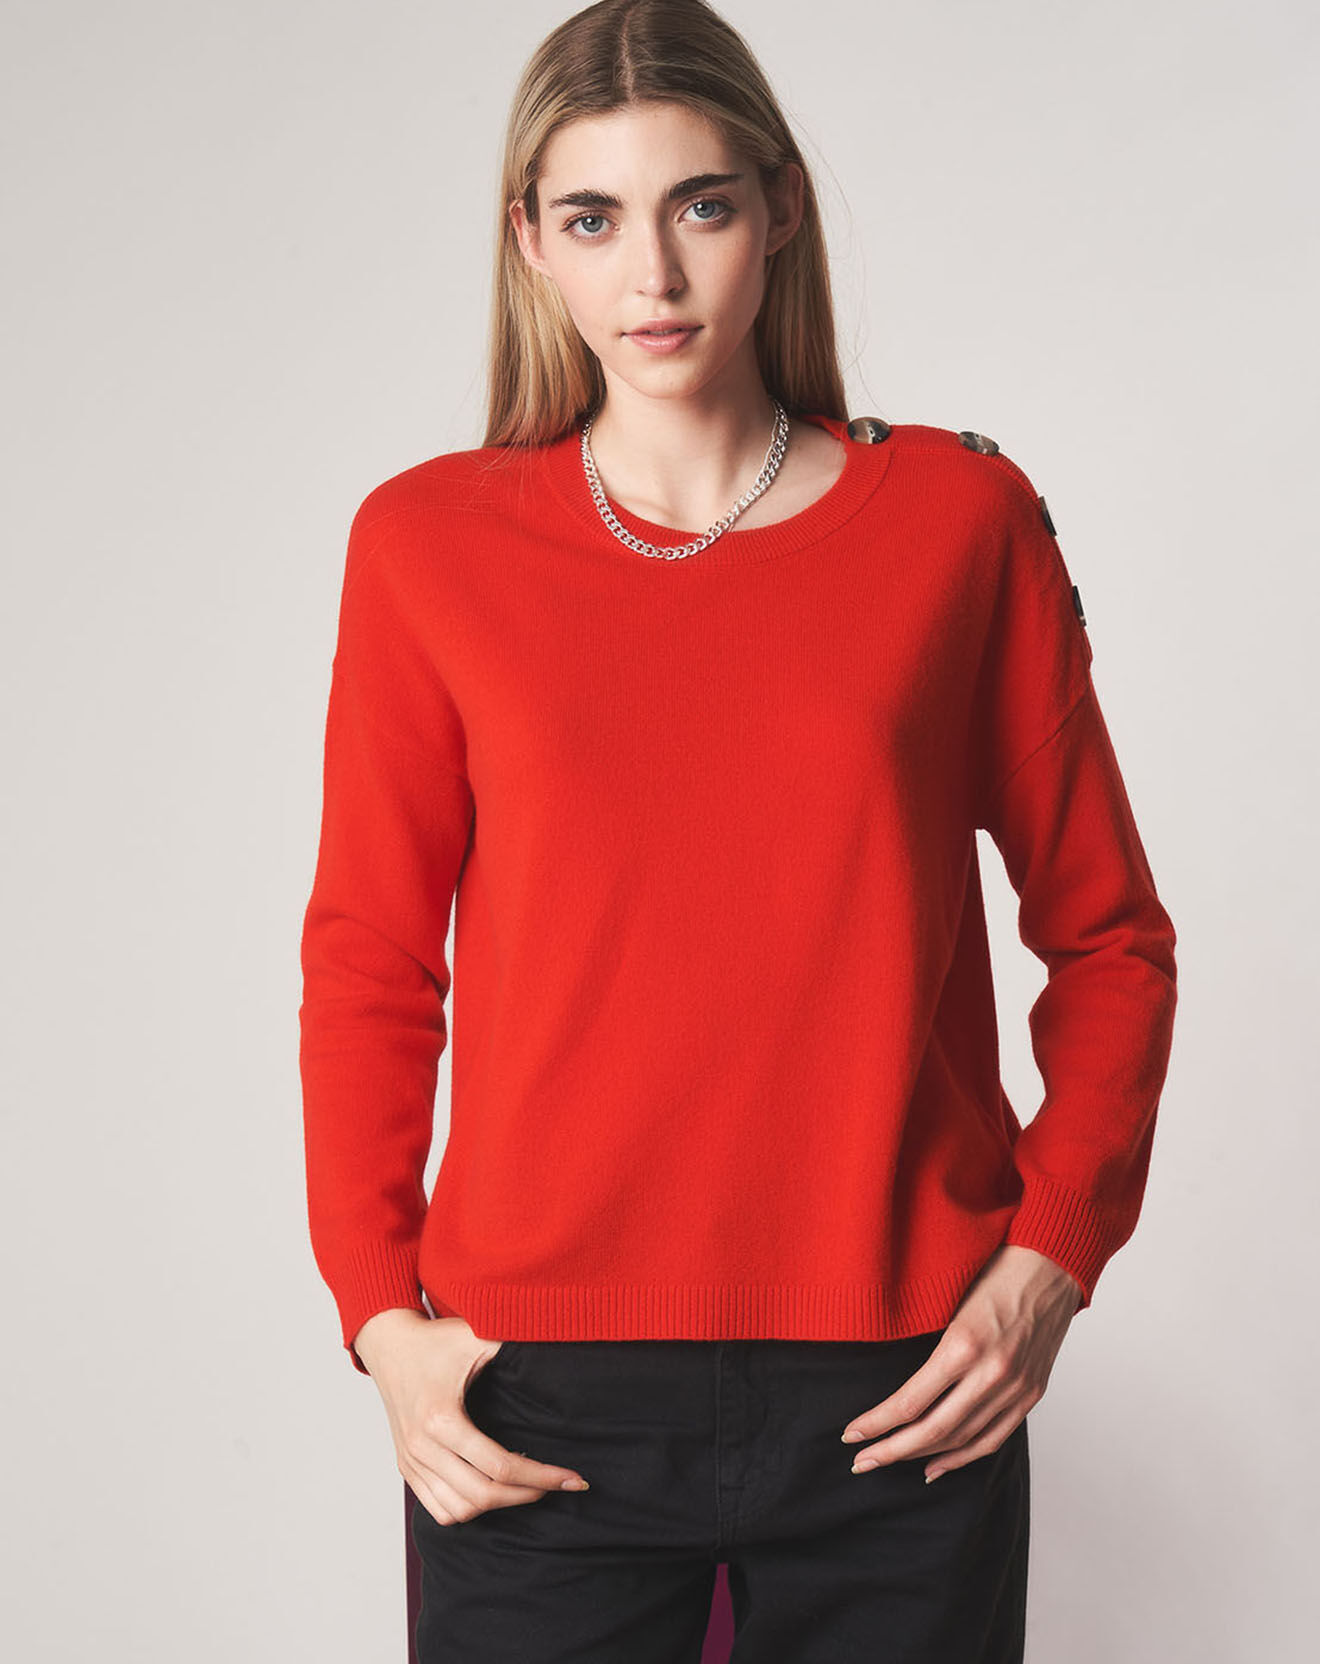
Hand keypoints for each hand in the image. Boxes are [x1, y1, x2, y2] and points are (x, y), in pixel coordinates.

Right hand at [353, 1309, 590, 1524]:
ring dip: (499, 1505)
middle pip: (483, 1495)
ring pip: (461, 1510)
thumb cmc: (434, 1341)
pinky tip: (493, 1490)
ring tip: (527, 1486)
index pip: (500, 1466)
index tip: (573, 1478)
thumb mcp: (474, 1336)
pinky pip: (439, 1510)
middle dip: (527, 1494)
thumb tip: (558, 1343)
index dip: (542, 1476)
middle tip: (557, 1484)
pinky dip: (469, 1510)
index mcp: (442, 1418)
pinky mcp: (406, 1468)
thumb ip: (512, 1344)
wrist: (389, 1345)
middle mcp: (423, 1446)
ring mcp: (412, 1461)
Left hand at [840, 1245, 1082, 1482]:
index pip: (910, 1402)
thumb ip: (926, 1341)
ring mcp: (1015, 1388)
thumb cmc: (994, 1270)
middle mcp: (991, 1373)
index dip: (877, 1423)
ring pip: (961, 1440)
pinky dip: (963, 1457)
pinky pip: (993, 1439)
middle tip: (860, 1462)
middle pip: (933, 1431)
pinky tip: (936, 1466)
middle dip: (891, 1451)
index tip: (851, 1434)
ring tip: (889, 1461)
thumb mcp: (949, 1297)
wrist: (1052, 1264)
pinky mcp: (1031, 1394)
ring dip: (922, 1457)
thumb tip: (890, 1377)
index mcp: (963, 1344)